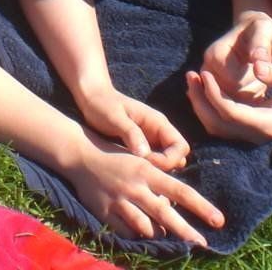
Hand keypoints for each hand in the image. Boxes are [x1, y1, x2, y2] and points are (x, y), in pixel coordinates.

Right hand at [67, 133, 224, 246]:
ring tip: (167, 238)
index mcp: (148, 171)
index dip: (201, 207)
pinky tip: (142, 235)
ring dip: (159, 234)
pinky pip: (127, 233)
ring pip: (147, 228)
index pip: (181, 191)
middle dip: (187, 232)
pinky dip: (137, 236)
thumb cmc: (118, 158)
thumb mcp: (142, 164)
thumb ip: (158, 184)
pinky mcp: (106, 213)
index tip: (218, 220)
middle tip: (203, 244)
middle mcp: (136, 187)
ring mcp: (120, 201)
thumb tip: (174, 207)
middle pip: (166, 214)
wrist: (82, 155)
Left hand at [75, 87, 189, 169]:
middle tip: (140, 170)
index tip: (145, 161)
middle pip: (177, 157)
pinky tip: (129, 172)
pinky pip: (152, 163)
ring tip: (134, 172)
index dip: (168, 160)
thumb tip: (145, 154)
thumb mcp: (115, 118)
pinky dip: (146, 170)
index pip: (180, 147)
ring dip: (155, 170)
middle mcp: (159, 132)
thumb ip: (131, 133)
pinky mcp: (141, 148)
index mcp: (158, 123)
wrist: (91, 99)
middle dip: (164, 168)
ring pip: (166, 163)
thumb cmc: (103, 104)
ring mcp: (151, 141)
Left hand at [185, 59, 271, 141]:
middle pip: (217, 124)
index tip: (204, 73)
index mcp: (267, 124)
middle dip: (200, 101)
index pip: (230, 112)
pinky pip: (222, 124)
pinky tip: (205, 88)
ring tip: (193, 80)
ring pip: (216, 127)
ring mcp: (251, 136)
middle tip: (190, 76)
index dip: (213, 94)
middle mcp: (256, 135)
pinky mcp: (249, 130)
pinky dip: (209, 108)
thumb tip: (258, 67)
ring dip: (201, 105)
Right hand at [201, 10, 271, 100]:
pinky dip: (249, 102)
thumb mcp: (265, 31)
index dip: (255, 80)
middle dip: (253, 88)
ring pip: (233, 105)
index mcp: (214, 55)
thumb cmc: (261, 30)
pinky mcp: (217, 91)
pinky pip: (233, 109)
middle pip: (233, 97)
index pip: (235, 83)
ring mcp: (210, 83)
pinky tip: (257, 87)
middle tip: (262, 71)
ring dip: (252, 96)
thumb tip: (257, 61)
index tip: (264, 66)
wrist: (253, 32)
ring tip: (258, 77)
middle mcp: (207, 70)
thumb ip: (261, 46)